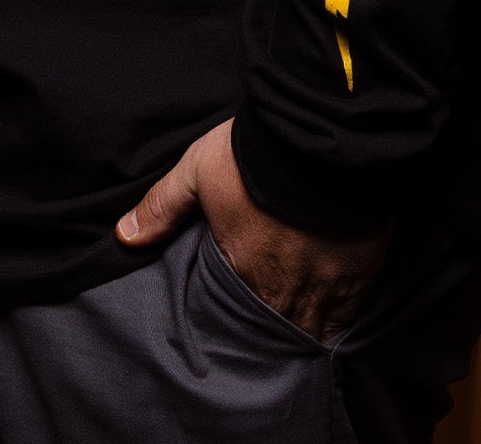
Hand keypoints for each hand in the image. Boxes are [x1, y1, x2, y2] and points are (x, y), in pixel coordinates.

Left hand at [115, 119, 389, 343]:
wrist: (322, 136)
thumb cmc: (257, 152)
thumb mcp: (198, 168)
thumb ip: (163, 206)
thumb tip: (123, 236)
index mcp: (240, 265)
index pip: (231, 312)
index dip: (231, 321)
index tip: (231, 327)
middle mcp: (280, 286)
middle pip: (270, 328)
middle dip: (265, 336)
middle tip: (261, 345)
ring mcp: (322, 284)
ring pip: (308, 329)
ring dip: (298, 332)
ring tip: (292, 344)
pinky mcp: (357, 275)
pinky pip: (344, 318)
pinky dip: (335, 324)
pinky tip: (329, 327)